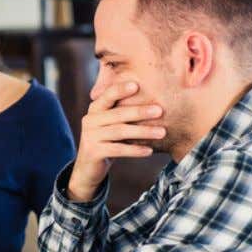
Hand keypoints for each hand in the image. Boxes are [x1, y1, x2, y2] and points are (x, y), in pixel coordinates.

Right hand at [67, 81, 164, 201]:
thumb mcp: (111, 123)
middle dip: (139, 111)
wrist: (89, 166)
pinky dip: (135, 150)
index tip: (137, 85)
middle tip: (160, 111)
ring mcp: (90, 136)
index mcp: (95, 109)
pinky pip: (118, 149)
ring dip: (143, 131)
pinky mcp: (93, 152)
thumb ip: (123, 111)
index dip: (120, 89)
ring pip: (120, 131)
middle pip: (117, 114)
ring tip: (162, 132)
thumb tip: (155, 99)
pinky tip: (149, 150)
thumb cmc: (107, 140)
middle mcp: (90, 120)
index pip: (108, 95)